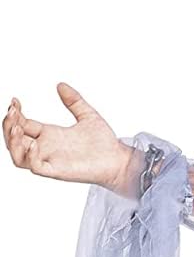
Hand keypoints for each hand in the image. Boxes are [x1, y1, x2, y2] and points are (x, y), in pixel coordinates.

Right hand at [3, 83, 133, 191]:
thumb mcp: (87, 115)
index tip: (15, 100)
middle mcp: (47, 148)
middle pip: (14, 140)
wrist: (119, 159)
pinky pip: (36, 167)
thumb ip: (73, 100)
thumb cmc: (105, 143)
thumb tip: (61, 84)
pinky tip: (34, 143)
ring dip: (12, 142)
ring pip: (18, 157)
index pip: (22, 125)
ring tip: (16, 127)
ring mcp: (51, 160)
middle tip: (12, 112)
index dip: (14, 114)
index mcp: (50, 135)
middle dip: (7, 126)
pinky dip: (30, 156)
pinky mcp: (58, 171)